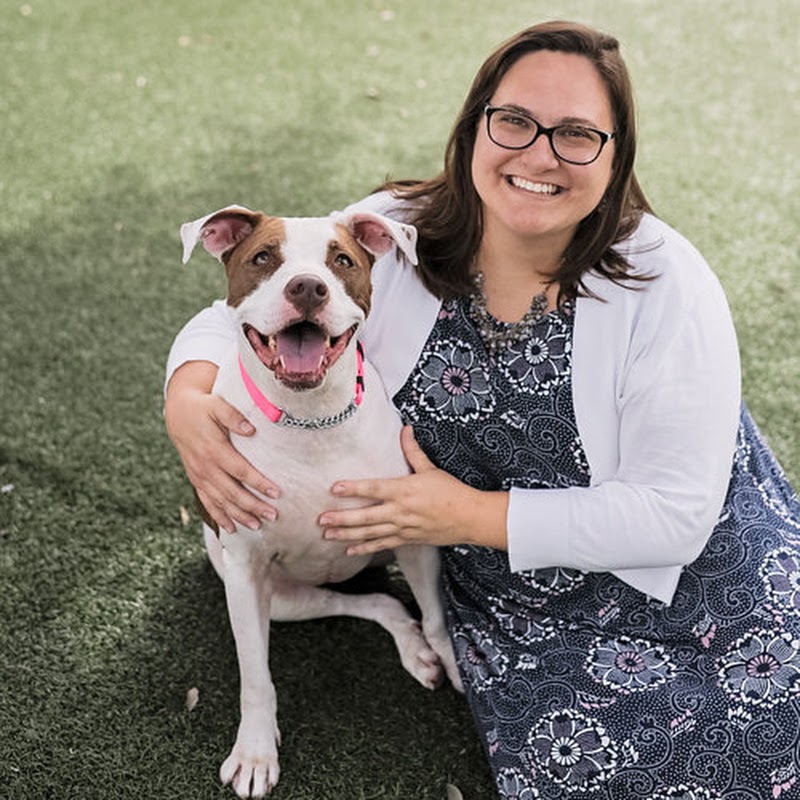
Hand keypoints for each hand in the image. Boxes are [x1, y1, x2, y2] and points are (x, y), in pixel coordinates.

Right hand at [164, 361, 279, 532]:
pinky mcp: (196, 480)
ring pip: (221, 502)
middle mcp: (206, 467)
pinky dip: (219, 517)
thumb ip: (233, 417)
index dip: (258, 482)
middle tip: (273, 516)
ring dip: (239, 515)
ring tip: (257, 526)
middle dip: (253, 506)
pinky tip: (232, 529)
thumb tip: (250, 429)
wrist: (177, 413)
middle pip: (232, 492)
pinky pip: (208, 503)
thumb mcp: (217, 405)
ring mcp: (200, 476)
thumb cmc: (203, 408)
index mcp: (214, 450)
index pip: (241, 471)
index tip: (276, 492)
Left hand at [319, 426, 508, 554]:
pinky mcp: (407, 539)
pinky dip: (365, 548)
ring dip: (347, 535)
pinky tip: (349, 549)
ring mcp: (402, 528)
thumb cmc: (451, 491)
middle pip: (365, 516)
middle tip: (321, 520)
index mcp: (404, 490)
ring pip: (370, 533)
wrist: (469, 518)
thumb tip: (405, 429)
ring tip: (327, 536)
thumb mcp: (431, 469)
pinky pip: (382, 544)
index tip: (334, 488)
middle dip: (341, 519)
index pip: (373, 488)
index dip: (353, 488)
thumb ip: (413, 451)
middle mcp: (400, 511)